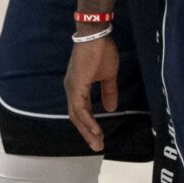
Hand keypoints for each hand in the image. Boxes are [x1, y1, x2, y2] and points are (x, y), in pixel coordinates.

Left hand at [65, 33, 120, 151]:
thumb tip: (111, 108)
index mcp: (78, 87)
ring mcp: (72, 88)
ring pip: (77, 116)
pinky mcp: (76, 85)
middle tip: (98, 146)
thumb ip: (108, 92)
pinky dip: (87, 120)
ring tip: (98, 142)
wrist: (96, 36)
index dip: (89, 125)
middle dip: (87, 133)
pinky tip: (96, 129)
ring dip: (87, 130)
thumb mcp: (108, 76)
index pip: (81, 112)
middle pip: (77, 117)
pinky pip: (80, 108)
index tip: (99, 137)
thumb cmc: (102, 51)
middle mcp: (72, 89)